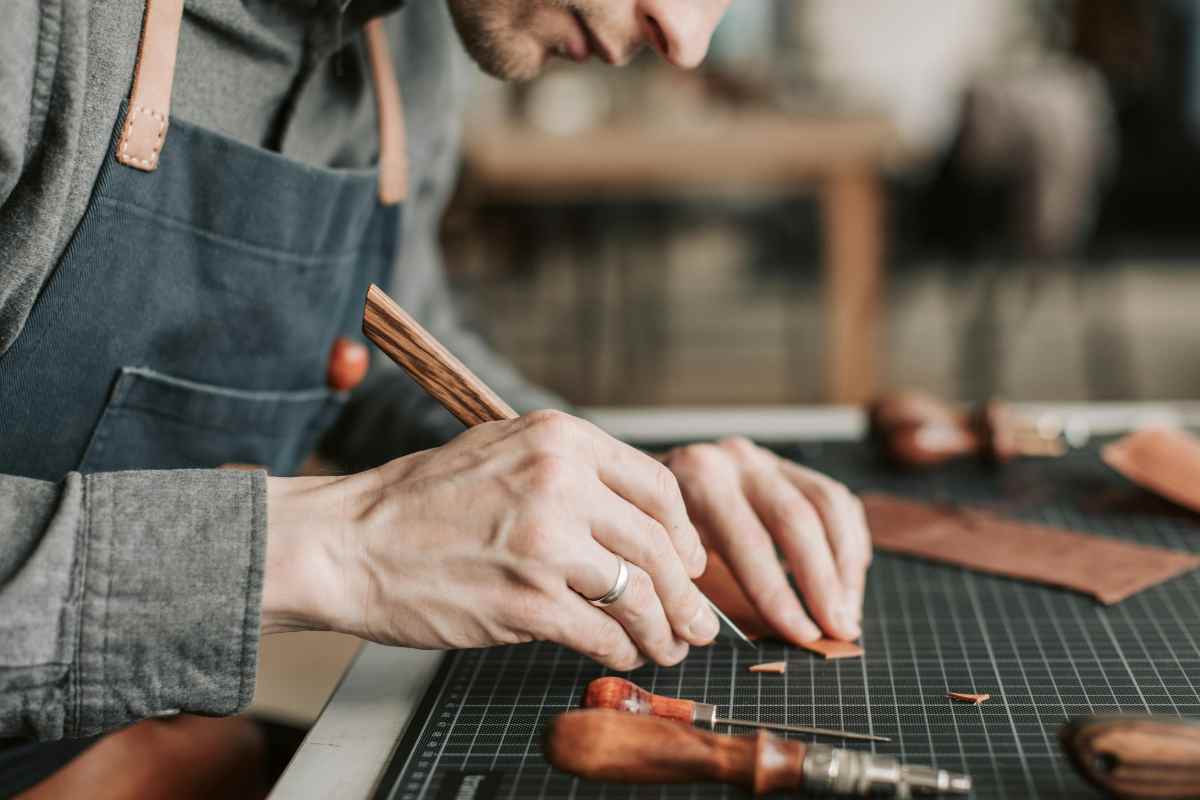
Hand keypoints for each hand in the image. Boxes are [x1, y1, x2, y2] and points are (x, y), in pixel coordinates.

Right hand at [262, 410, 718, 669]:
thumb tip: (635, 516)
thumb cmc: (420, 502)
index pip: (659, 488)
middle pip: (658, 546)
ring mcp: (544, 542)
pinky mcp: (526, 600)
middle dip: (688, 594)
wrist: (349, 542)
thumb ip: (569, 471)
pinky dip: (620, 650)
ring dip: (663, 629)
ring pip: (639, 593)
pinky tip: (620, 655)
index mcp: (560, 439)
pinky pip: (601, 632)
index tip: (690, 563)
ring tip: (668, 647)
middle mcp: (560, 482)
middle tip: (699, 622)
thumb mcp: (501, 451)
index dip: (685, 536)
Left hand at [662, 437, 870, 643]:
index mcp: (700, 480)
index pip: (751, 542)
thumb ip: (696, 587)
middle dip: (823, 583)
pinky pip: (838, 501)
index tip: (803, 635)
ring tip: (848, 613)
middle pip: (797, 520)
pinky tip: (848, 581)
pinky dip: (849, 543)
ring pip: (828, 506)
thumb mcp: (664, 554)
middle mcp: (737, 460)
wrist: (646, 485)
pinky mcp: (792, 467)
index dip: (781, 594)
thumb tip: (744, 639)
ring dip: (845, 566)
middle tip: (839, 630)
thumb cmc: (657, 534)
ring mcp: (768, 459)